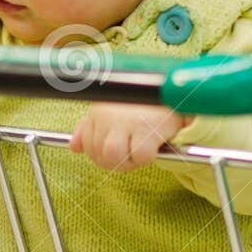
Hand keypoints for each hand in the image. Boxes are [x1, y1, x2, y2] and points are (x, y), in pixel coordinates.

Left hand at [70, 103, 190, 170]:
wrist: (177, 88)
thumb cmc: (147, 103)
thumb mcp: (115, 110)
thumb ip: (91, 127)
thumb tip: (74, 146)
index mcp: (98, 110)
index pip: (87, 145)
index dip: (102, 155)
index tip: (119, 151)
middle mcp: (107, 113)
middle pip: (97, 154)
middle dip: (114, 162)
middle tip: (132, 155)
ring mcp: (125, 120)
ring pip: (112, 156)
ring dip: (128, 162)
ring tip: (140, 153)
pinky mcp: (146, 128)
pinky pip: (140, 156)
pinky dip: (147, 158)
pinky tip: (154, 146)